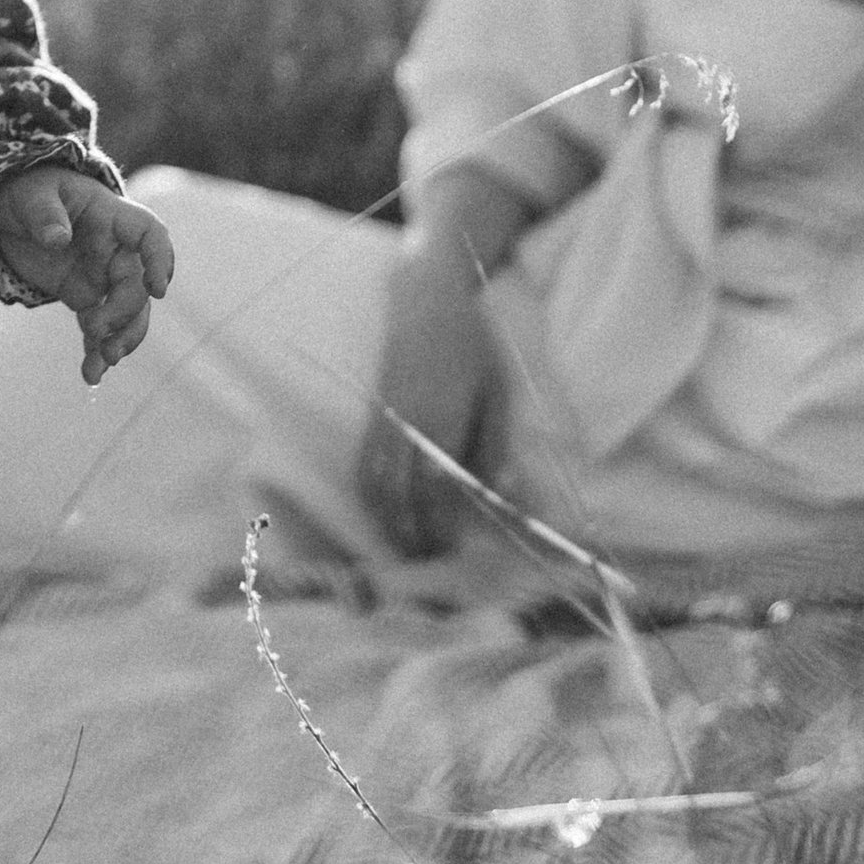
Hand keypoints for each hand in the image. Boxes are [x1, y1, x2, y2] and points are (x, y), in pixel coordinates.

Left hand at [0, 167, 175, 384]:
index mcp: (110, 217)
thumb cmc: (26, 189)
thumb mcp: (30, 195)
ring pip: (126, 313)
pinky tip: (91, 376)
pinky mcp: (83, 297)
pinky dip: (96, 351)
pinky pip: (98, 327)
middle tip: (94, 329)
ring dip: (121, 339)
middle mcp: (114, 249)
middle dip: (124, 313)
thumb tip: (58, 240)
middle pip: (137, 285)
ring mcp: (101, 275)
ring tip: (103, 363)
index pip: (150, 235)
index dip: (160, 261)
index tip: (157, 290)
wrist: (5, 207)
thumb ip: (45, 215)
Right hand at [353, 236, 495, 558]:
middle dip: (410, 535)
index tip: (453, 553)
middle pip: (398, 495)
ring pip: (373, 484)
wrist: (426, 299)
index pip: (434, 489)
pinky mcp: (371, 414)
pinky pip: (361, 465)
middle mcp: (405, 425)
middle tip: (428, 564)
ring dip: (385, 522)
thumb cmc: (471, 344)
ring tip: (403, 549)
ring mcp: (382, 419)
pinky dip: (368, 497)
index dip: (440, 525)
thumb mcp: (496, 391)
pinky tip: (381, 514)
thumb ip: (495, 443)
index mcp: (441, 420)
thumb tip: (501, 492)